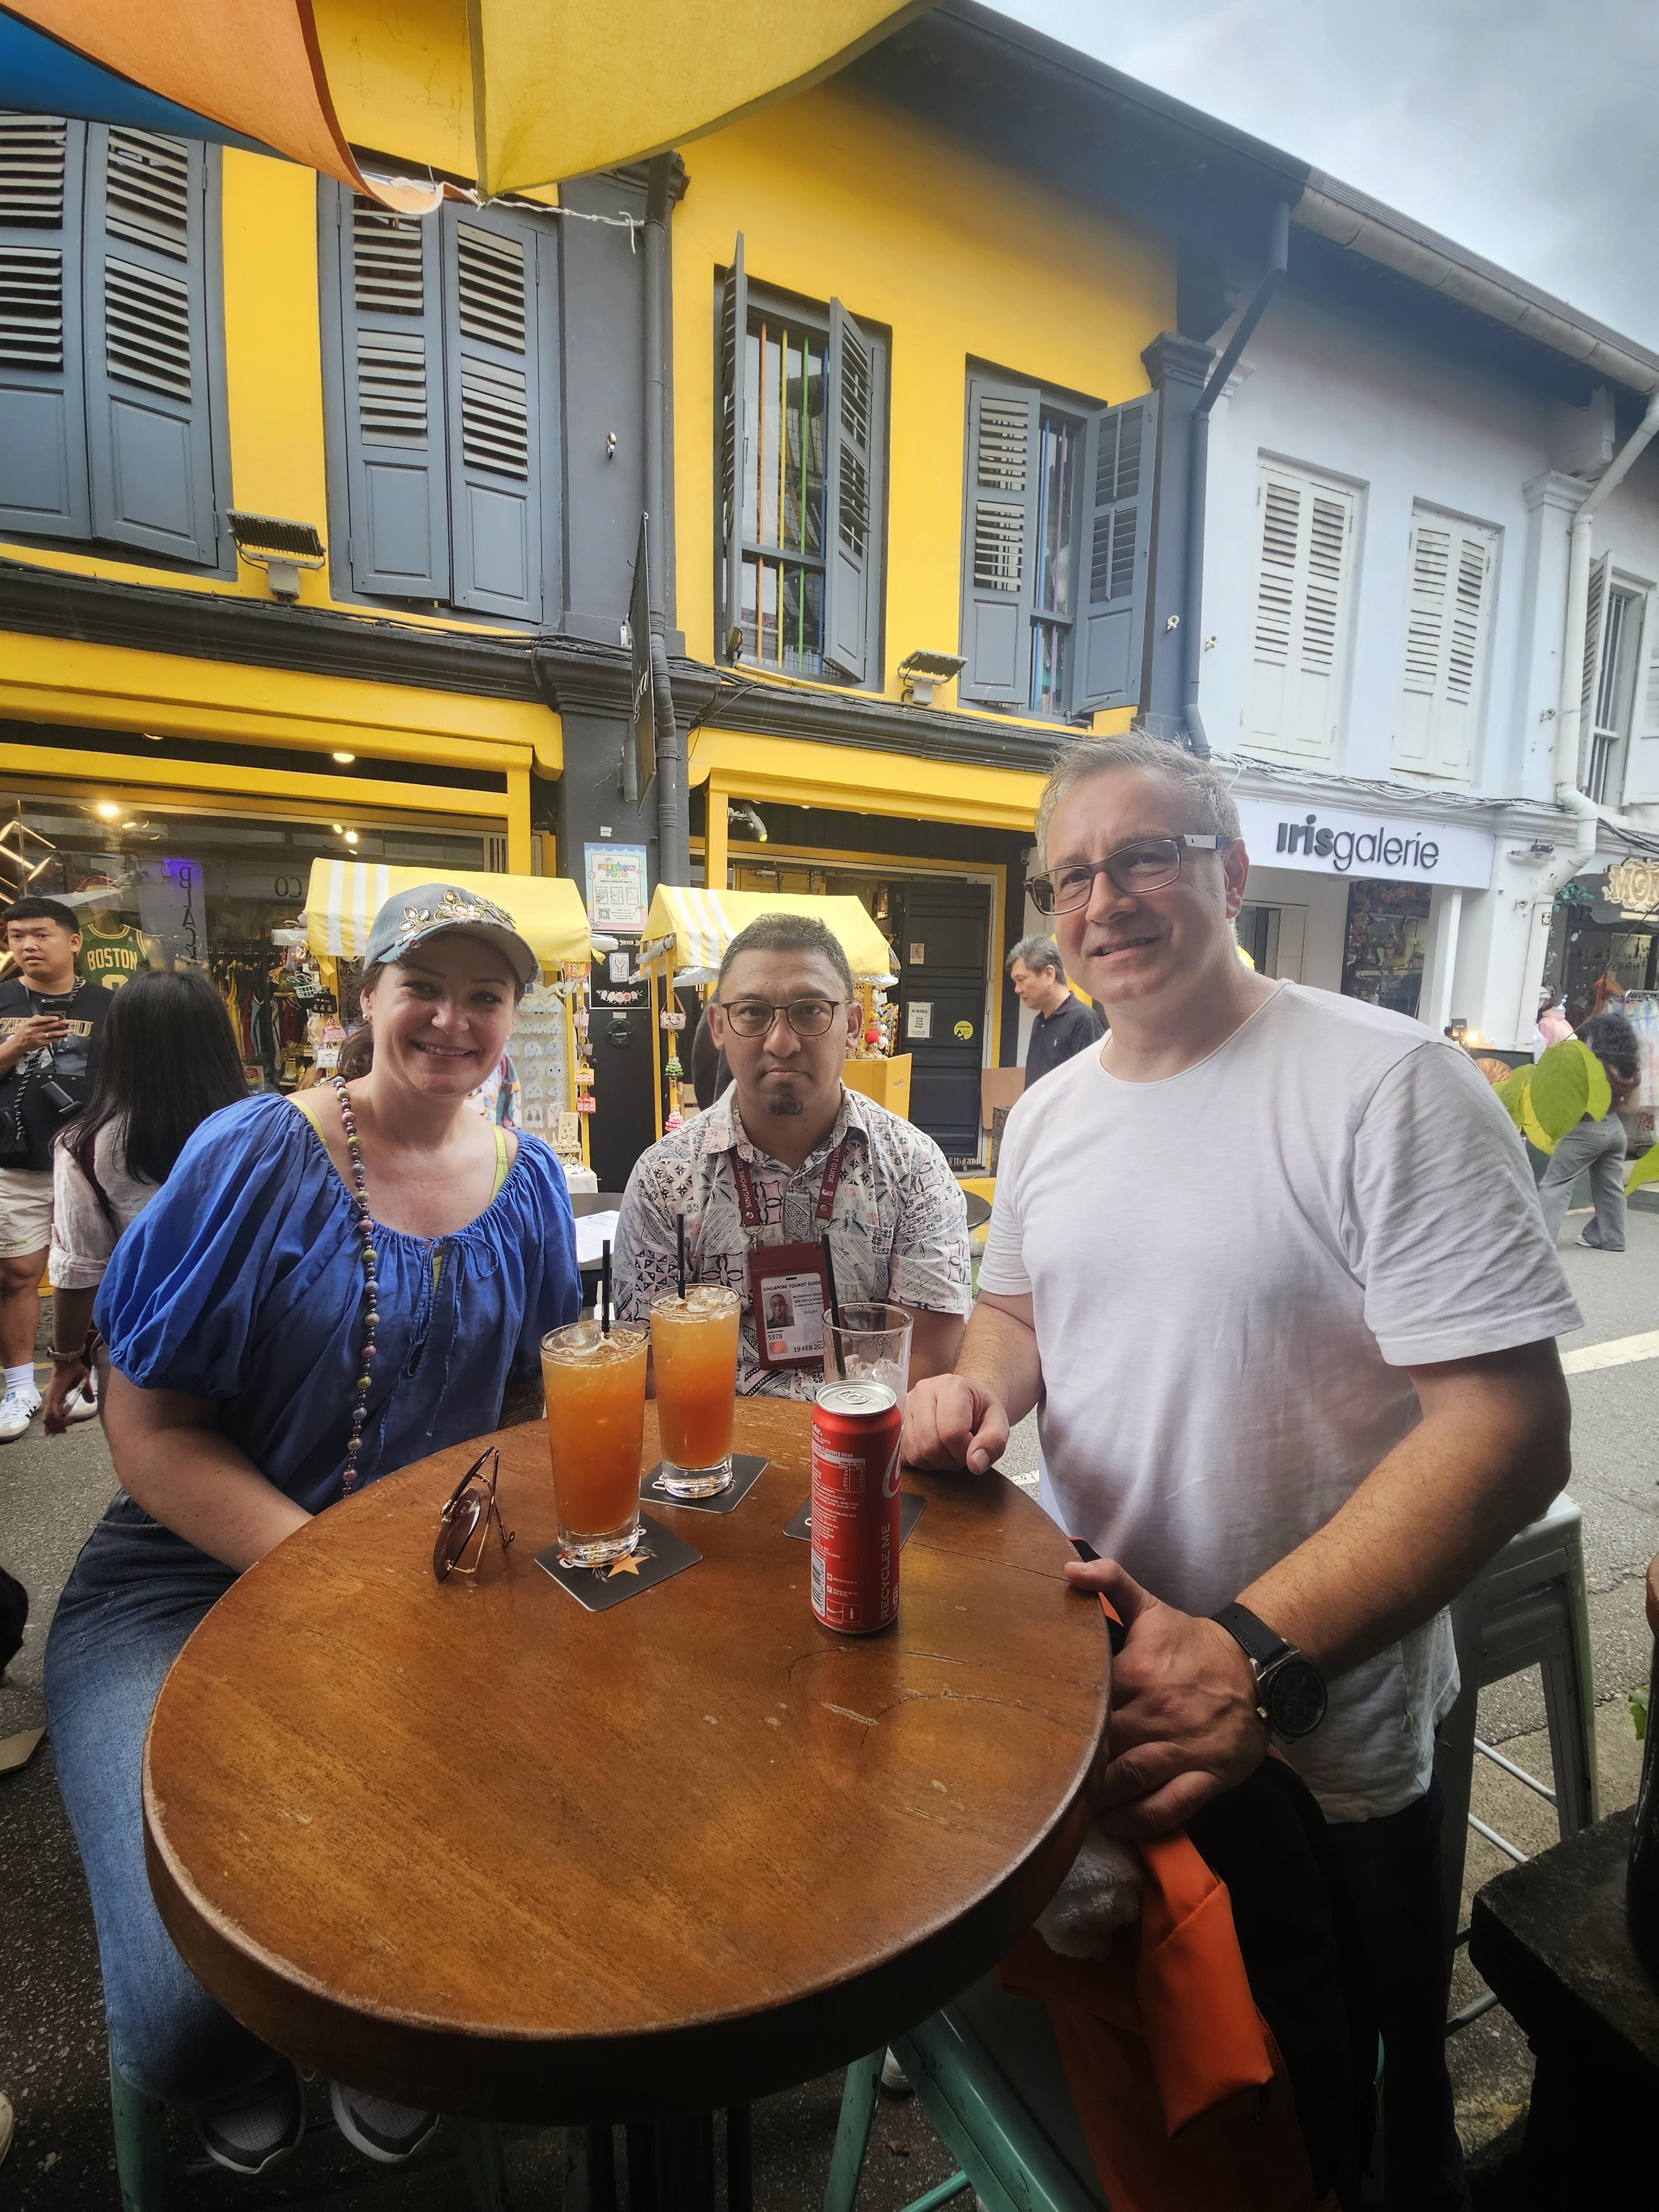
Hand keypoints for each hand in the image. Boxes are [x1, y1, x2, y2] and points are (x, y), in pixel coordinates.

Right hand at [11, 1014, 68, 1050]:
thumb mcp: (25, 1024)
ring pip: (51, 1034)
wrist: (18, 1045)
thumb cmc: (22, 1033)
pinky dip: (57, 1038)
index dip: (49, 1018)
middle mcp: (34, 1031)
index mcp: (30, 1024)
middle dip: (59, 1024)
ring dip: (61, 1032)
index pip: (40, 1020)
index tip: (56, 1017)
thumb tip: (42, 1015)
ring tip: (68, 1030)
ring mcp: (38, 1038)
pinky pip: (51, 1040)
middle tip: (66, 1022)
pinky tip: (62, 1036)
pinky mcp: (41, 1043)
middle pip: (48, 1026)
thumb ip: (34, 1019)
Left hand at [43, 1359, 90, 1436]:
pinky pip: (51, 1413)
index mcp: (57, 1397)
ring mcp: (51, 1398)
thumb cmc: (75, 1369)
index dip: (52, 1424)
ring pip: (48, 1419)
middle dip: (54, 1428)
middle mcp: (51, 1399)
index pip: (50, 1414)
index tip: (60, 1430)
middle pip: (47, 1420)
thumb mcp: (84, 1383)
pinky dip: (58, 1420)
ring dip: (57, 1425)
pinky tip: (68, 1420)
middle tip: (64, 1431)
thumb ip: (86, 1393)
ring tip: (68, 1424)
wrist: (69, 1360)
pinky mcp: (53, 1397)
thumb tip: (92, 1402)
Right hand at [901, 1373, 1008, 1472]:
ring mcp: (906, 1405)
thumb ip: (993, 1442)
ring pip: (915, 1453)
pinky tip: (934, 1449)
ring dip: (935, 1462)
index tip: (973, 1450)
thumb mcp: (999, 1423)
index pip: (952, 1433)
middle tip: (961, 1452)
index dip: (964, 1452)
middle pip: (930, 1445)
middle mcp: (924, 1391)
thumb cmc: (981, 1410)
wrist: (968, 1400)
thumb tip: (975, 1463)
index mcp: (952, 1386)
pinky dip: (921, 1460)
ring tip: (948, 1449)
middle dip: (950, 1459)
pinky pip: (904, 1455)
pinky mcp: (896, 1421)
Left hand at [1067, 1557, 1268, 1839]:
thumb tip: (1067, 1567)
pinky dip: (1137, 1822)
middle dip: (1075, 1762)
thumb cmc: (1193, 1645)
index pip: (1087, 1701)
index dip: (1061, 1719)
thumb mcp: (1152, 1608)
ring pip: (1130, 1781)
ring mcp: (1182, 1750)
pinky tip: (1112, 1824)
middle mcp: (1157, 1714)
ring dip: (1098, 1796)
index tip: (1036, 1730)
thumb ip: (1110, 1582)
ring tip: (1073, 1802)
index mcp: (1136, 1674)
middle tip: (1047, 1774)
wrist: (1257, 1669)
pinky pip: (1167, 1808)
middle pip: (1102, 1746)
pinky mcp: (1206, 1779)